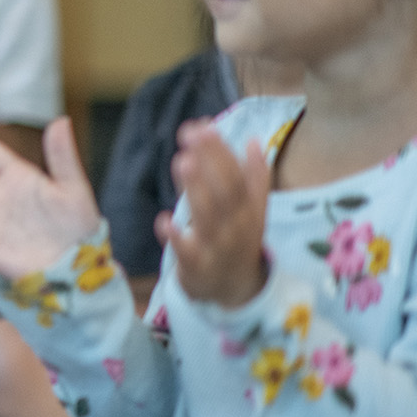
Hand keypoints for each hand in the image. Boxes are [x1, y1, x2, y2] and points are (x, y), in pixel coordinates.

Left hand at [157, 121, 270, 307]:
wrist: (235, 291)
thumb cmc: (237, 241)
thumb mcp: (252, 211)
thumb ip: (253, 177)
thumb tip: (253, 140)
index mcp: (248, 209)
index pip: (237, 176)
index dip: (221, 152)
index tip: (204, 125)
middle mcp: (236, 226)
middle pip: (225, 191)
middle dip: (210, 161)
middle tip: (192, 133)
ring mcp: (216, 247)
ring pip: (208, 217)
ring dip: (196, 189)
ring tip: (183, 161)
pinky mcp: (196, 267)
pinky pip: (187, 252)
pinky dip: (176, 236)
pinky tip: (164, 219)